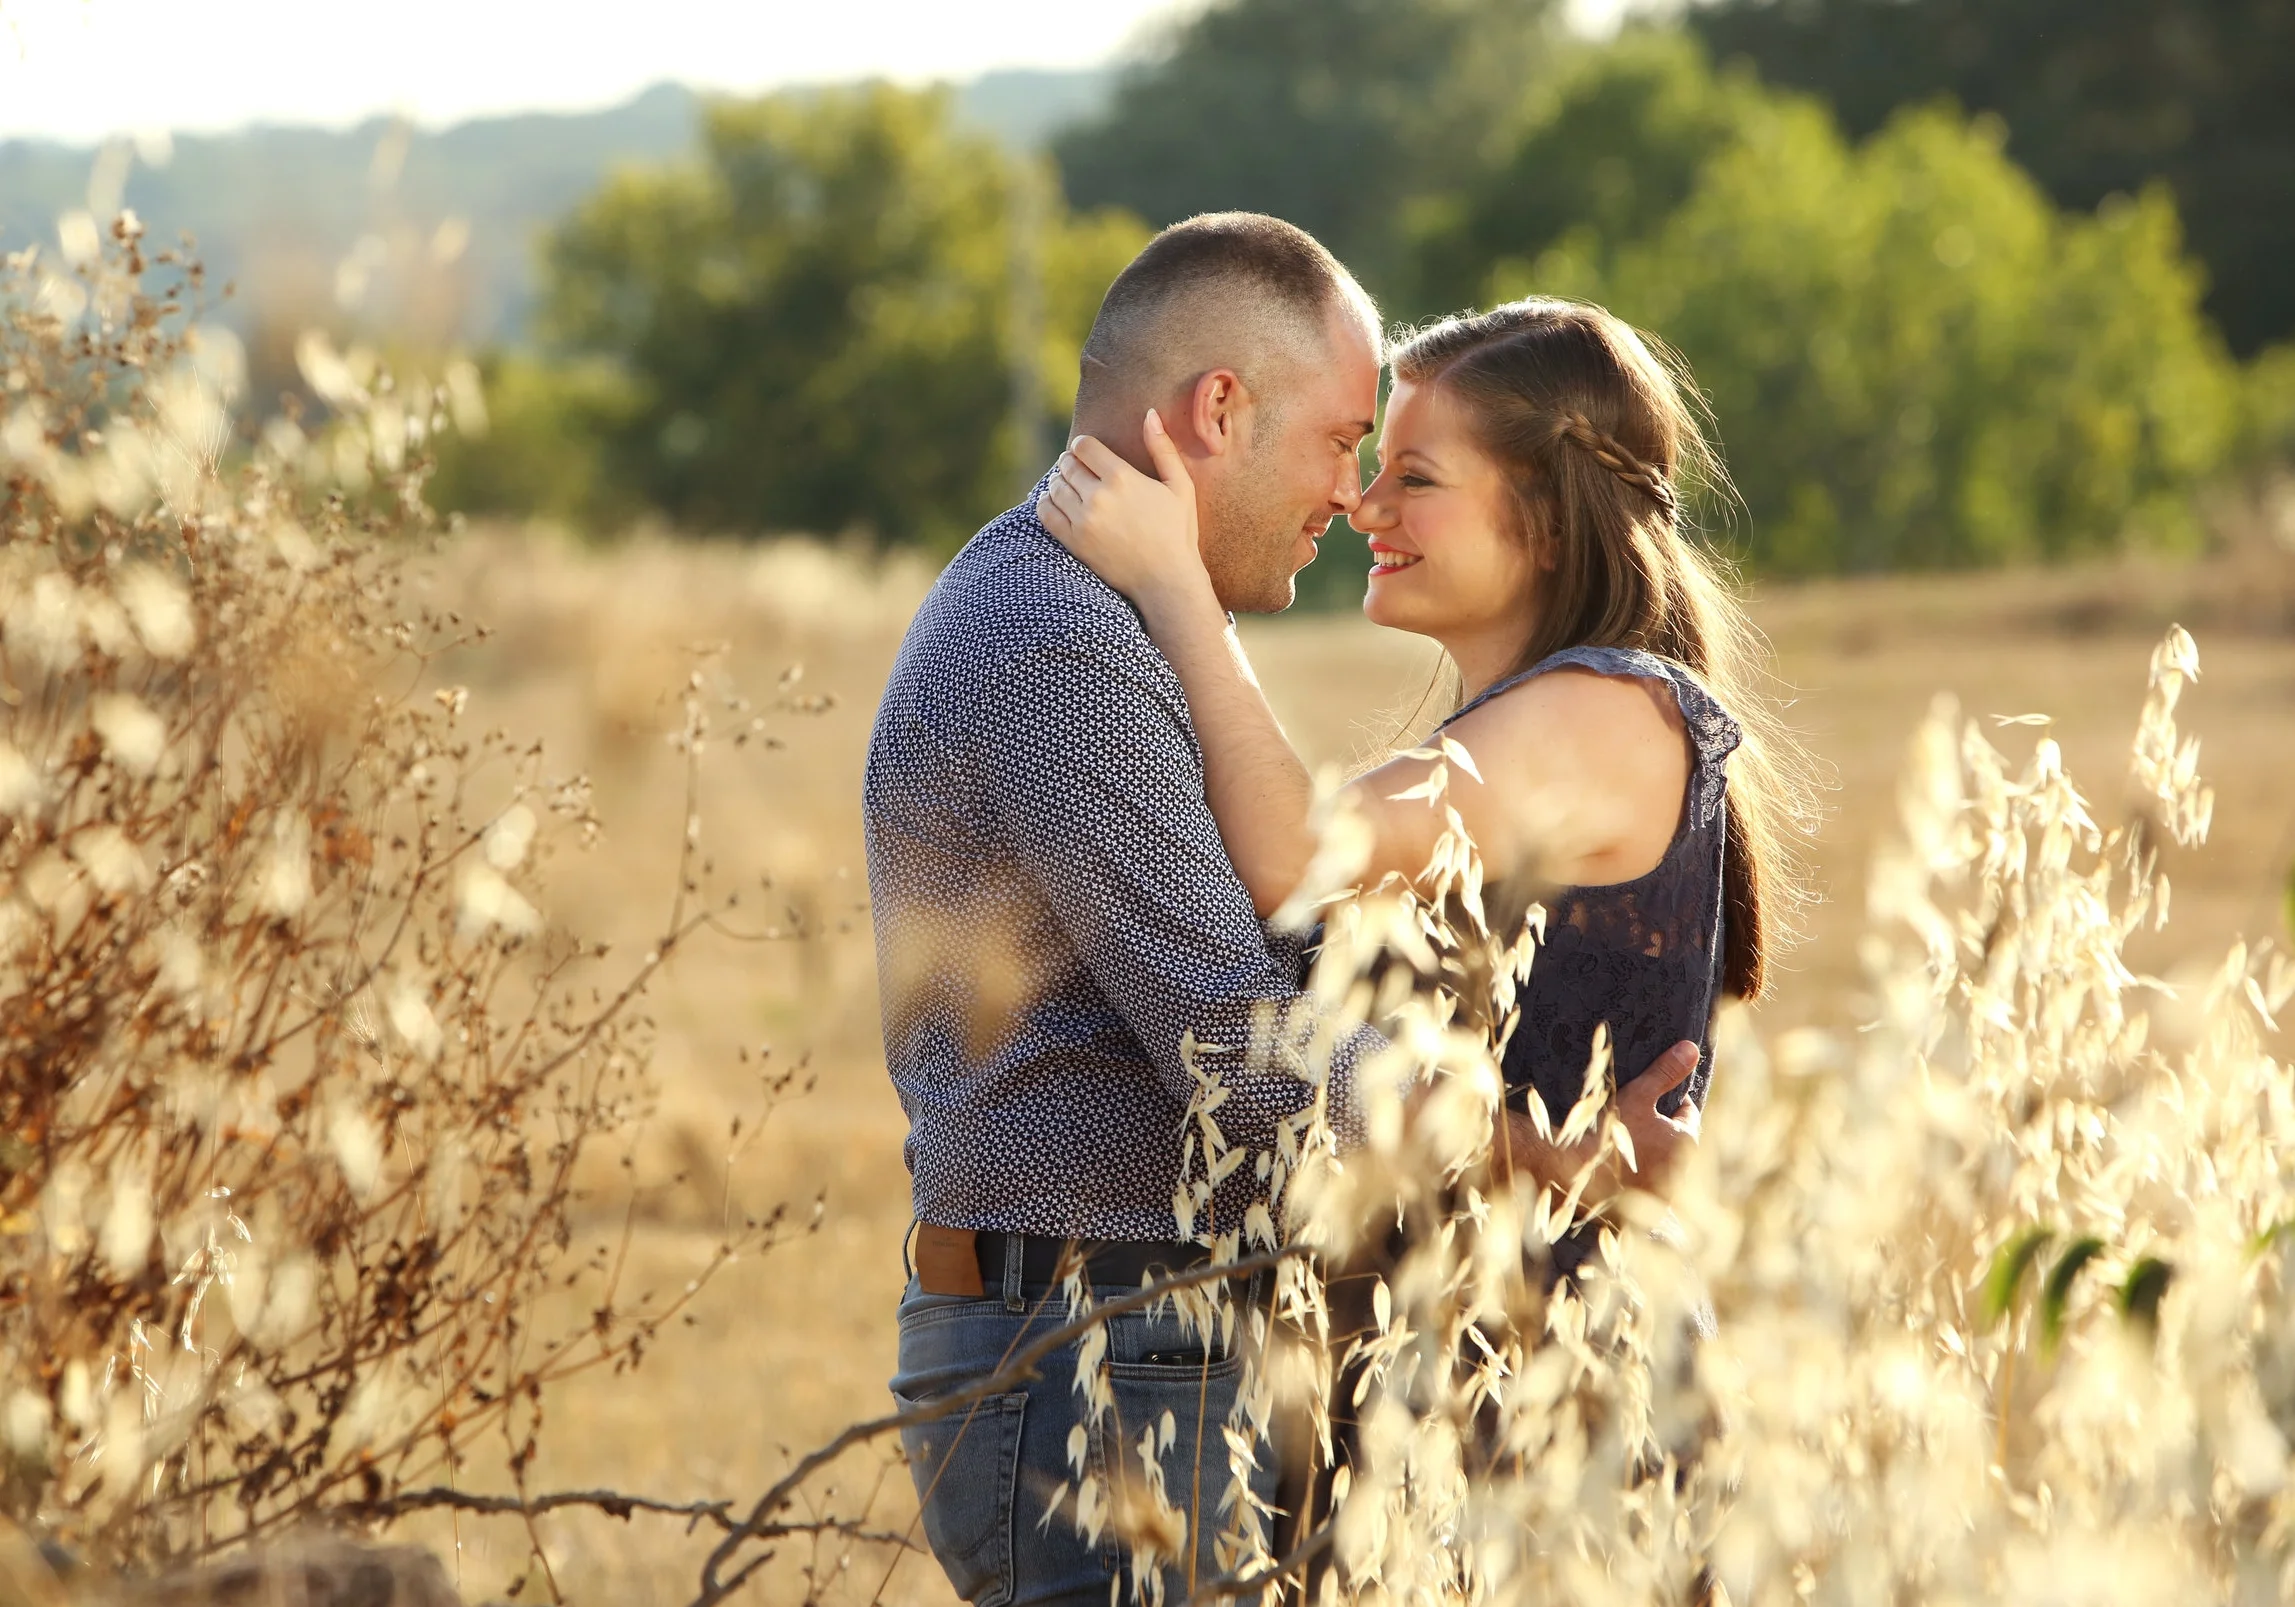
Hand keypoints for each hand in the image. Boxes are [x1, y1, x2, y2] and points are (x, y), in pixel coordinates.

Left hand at [1034, 412, 1210, 613]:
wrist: (1166, 580)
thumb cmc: (1177, 531)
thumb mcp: (1180, 486)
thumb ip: (1163, 448)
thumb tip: (1150, 413)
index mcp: (1122, 477)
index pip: (1083, 446)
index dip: (1083, 447)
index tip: (1089, 454)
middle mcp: (1098, 496)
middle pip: (1066, 465)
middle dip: (1071, 463)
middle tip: (1081, 471)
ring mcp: (1083, 520)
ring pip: (1054, 486)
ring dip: (1060, 483)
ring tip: (1073, 488)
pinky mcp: (1073, 542)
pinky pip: (1045, 512)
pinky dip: (1047, 503)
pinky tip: (1060, 504)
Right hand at [1494, 1040, 1700, 1198]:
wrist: (1579, 1174)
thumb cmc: (1611, 1131)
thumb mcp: (1639, 1094)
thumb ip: (1666, 1072)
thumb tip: (1692, 1048)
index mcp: (1685, 1140)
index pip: (1688, 1114)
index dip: (1672, 1102)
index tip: (1654, 1097)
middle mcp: (1682, 1168)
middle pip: (1676, 1140)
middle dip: (1662, 1129)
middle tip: (1638, 1119)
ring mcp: (1665, 1189)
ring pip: (1663, 1162)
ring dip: (1652, 1153)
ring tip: (1626, 1142)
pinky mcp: (1646, 1205)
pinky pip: (1648, 1183)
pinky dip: (1639, 1174)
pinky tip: (1619, 1167)